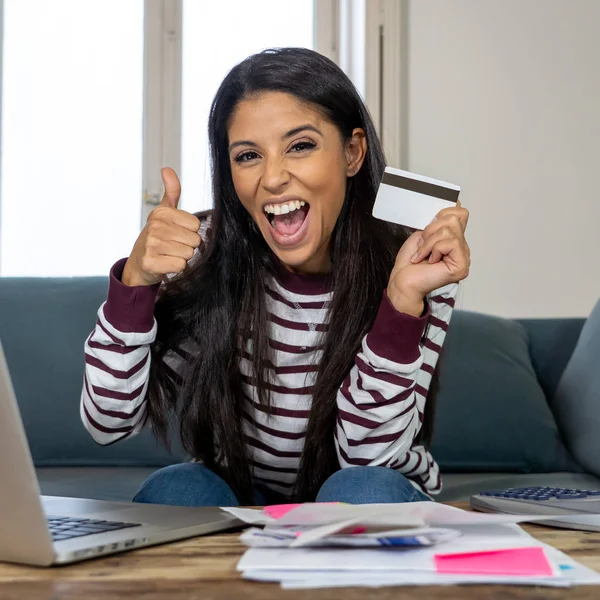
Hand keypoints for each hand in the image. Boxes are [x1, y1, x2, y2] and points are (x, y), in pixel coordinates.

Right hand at [122, 168, 201, 286]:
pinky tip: (165, 264)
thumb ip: (172, 192)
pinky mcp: (150, 262)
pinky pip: (180, 266)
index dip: (189, 232)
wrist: (139, 262)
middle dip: (187, 246)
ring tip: (168, 254)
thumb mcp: (164, 212)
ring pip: (188, 254)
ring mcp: (151, 245)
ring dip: (181, 257)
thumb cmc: (157, 236)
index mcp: (161, 213)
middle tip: (172, 246)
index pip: (196, 225)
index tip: (176, 233)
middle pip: (194, 240)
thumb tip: (167, 169)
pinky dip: (176, 268)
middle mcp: (155, 226)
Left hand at [387, 201, 470, 315]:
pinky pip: (451, 243)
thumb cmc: (409, 262)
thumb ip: (440, 221)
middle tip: (423, 245)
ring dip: (430, 242)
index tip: (427, 228)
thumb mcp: (423, 234)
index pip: (461, 214)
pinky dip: (434, 249)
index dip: (443, 213)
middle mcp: (461, 248)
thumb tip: (455, 204)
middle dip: (432, 229)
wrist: (402, 280)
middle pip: (455, 218)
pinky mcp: (462, 266)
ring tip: (423, 255)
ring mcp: (464, 257)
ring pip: (450, 230)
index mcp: (454, 239)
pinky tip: (430, 261)